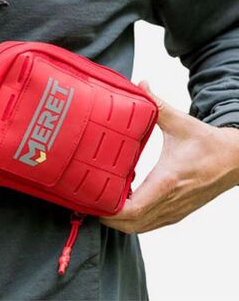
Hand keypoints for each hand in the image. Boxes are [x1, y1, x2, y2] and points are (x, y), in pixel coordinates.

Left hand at [100, 81, 238, 232]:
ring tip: (100, 199)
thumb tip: (140, 84)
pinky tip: (123, 199)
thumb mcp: (180, 121)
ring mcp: (174, 211)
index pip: (132, 209)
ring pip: (139, 228)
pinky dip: (133, 218)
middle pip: (130, 225)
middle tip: (87, 198)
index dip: (109, 209)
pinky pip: (149, 224)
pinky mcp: (178, 212)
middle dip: (106, 216)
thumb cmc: (207, 142)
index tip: (91, 196)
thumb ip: (156, 103)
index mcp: (166, 181)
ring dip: (119, 220)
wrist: (235, 160)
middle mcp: (169, 202)